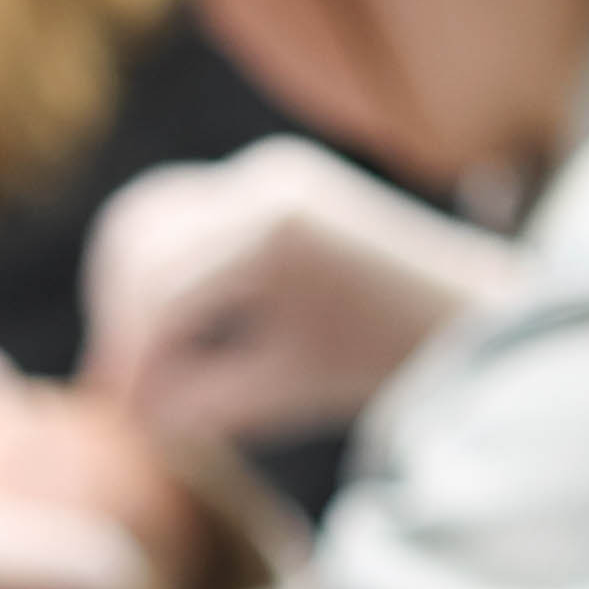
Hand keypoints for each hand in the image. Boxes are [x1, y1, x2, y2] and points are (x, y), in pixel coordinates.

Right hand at [80, 137, 519, 443]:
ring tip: (135, 358)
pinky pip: (184, 211)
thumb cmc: (391, 362)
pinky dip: (159, 262)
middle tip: (117, 386)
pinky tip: (163, 324)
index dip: (131, 357)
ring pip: (149, 215)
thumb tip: (130, 417)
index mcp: (278, 231)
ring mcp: (268, 171)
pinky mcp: (269, 179)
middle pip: (141, 239)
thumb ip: (205, 403)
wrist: (471, 315)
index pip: (164, 291)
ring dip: (128, 285)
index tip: (117, 412)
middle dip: (118, 316)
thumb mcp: (290, 390)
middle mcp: (266, 182)